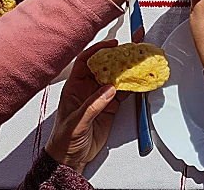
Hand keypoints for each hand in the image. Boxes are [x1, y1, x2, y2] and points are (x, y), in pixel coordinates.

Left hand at [45, 40, 127, 173]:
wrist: (70, 159)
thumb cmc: (63, 140)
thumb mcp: (76, 122)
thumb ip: (93, 105)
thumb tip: (108, 90)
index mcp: (75, 87)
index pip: (86, 61)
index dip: (99, 50)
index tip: (113, 45)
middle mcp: (88, 88)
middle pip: (105, 66)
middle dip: (119, 56)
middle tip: (132, 48)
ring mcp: (100, 97)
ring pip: (116, 77)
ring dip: (128, 70)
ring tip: (140, 61)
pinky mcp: (110, 106)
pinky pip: (123, 92)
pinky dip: (133, 86)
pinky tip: (140, 81)